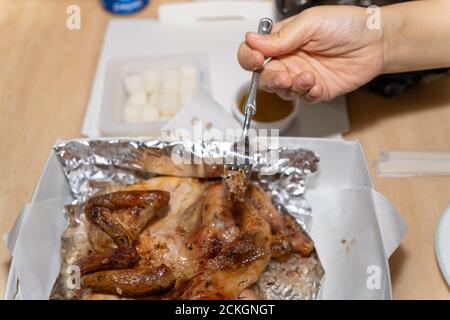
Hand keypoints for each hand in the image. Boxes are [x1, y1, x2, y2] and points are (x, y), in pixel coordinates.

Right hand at [238, 6, 385, 102]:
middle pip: (264, 76)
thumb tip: (252, 40)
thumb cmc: (347, 26)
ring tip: (309, 77)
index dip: (249, 58)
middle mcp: (289, 59)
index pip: (253, 51)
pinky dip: (307, 94)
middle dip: (271, 79)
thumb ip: (281, 37)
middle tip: (284, 76)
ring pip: (281, 91)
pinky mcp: (315, 90)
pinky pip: (302, 99)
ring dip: (291, 87)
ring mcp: (301, 76)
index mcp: (282, 40)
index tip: (257, 59)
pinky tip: (318, 84)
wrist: (376, 43)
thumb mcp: (311, 23)